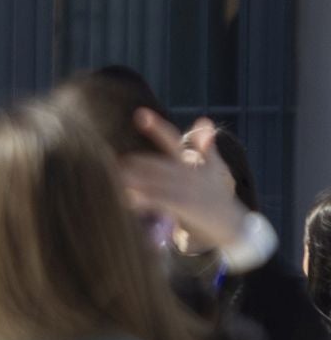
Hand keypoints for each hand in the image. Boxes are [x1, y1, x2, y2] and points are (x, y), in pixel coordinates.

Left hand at [122, 113, 244, 252]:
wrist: (233, 226)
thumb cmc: (217, 196)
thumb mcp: (216, 169)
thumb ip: (205, 147)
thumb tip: (203, 119)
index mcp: (191, 163)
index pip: (172, 140)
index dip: (157, 127)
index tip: (140, 113)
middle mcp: (187, 174)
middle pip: (156, 163)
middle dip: (133, 162)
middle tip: (107, 158)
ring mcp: (186, 191)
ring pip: (154, 182)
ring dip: (133, 179)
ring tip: (113, 175)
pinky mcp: (184, 208)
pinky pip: (159, 202)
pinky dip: (143, 200)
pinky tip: (126, 198)